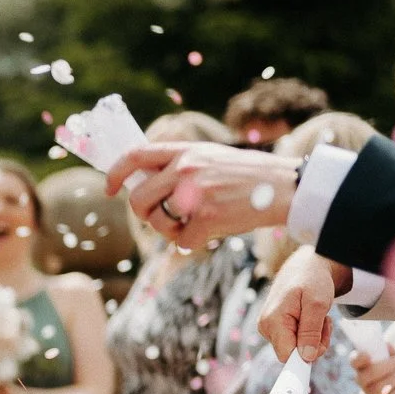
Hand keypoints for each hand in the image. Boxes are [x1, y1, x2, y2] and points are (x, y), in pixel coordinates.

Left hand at [105, 141, 300, 245]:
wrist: (286, 187)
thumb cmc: (249, 176)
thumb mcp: (211, 157)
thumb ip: (180, 164)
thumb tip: (144, 181)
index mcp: (185, 151)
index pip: (135, 155)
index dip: (115, 173)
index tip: (108, 188)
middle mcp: (186, 168)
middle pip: (138, 198)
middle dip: (143, 214)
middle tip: (160, 219)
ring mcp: (195, 193)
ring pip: (157, 222)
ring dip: (170, 230)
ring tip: (194, 223)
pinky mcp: (207, 217)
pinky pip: (182, 241)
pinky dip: (193, 243)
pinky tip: (211, 232)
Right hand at [259, 252, 344, 361]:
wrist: (305, 267)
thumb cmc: (312, 281)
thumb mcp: (317, 304)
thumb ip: (311, 332)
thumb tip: (306, 357)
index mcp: (272, 321)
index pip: (287, 355)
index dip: (306, 355)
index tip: (321, 344)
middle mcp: (265, 327)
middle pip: (292, 353)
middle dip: (313, 343)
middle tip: (324, 322)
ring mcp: (268, 328)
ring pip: (295, 348)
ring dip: (313, 337)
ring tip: (318, 317)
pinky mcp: (274, 327)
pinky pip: (293, 341)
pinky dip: (307, 333)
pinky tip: (310, 318)